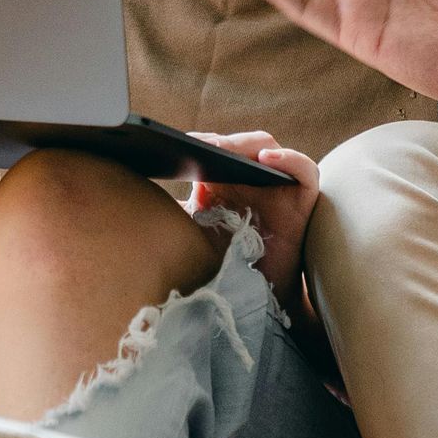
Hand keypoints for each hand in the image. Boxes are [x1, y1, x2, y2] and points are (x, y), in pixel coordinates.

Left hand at [188, 131, 319, 305]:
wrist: (254, 294)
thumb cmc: (224, 261)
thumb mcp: (192, 231)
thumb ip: (173, 211)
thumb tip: (132, 192)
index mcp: (226, 178)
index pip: (217, 147)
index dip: (200, 143)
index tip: (177, 144)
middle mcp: (253, 176)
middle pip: (241, 145)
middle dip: (220, 143)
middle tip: (199, 146)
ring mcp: (280, 183)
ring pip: (269, 148)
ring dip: (246, 145)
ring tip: (224, 150)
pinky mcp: (303, 197)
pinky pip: (304, 169)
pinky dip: (289, 159)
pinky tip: (267, 158)